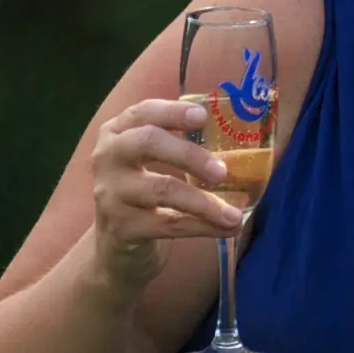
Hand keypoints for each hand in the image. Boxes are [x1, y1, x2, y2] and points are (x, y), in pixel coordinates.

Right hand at [87, 95, 245, 277]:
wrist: (115, 240)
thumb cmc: (145, 187)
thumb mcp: (153, 159)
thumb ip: (183, 143)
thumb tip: (244, 137)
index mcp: (118, 132)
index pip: (143, 111)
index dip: (173, 112)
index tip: (203, 117)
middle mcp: (108, 157)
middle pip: (147, 142)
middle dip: (189, 154)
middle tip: (222, 171)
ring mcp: (110, 193)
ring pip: (161, 189)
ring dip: (204, 202)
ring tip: (234, 214)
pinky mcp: (121, 227)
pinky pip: (168, 224)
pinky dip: (202, 227)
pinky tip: (227, 228)